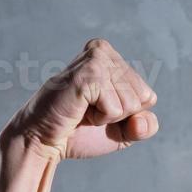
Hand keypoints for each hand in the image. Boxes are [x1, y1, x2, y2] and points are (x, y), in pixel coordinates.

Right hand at [1, 38, 157, 162]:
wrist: (44, 141)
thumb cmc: (80, 132)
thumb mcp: (123, 131)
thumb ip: (145, 125)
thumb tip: (143, 120)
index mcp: (112, 57)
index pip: (148, 96)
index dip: (128, 115)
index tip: (98, 110)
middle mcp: (103, 51)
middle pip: (143, 98)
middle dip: (120, 116)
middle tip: (88, 111)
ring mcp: (96, 59)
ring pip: (132, 104)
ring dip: (108, 117)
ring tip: (82, 109)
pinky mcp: (88, 74)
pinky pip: (116, 109)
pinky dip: (101, 118)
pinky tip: (79, 110)